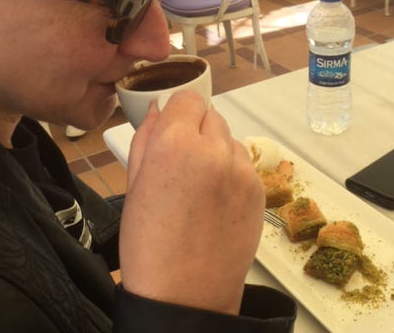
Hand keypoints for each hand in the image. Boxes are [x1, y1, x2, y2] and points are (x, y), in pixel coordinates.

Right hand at [119, 90, 264, 314]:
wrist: (186, 296)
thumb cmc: (150, 247)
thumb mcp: (134, 186)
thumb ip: (146, 138)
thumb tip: (157, 109)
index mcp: (175, 144)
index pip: (187, 98)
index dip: (177, 113)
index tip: (172, 130)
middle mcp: (214, 150)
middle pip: (210, 115)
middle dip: (196, 130)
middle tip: (181, 164)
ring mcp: (242, 170)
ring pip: (229, 139)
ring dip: (216, 150)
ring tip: (199, 188)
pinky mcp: (260, 190)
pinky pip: (245, 165)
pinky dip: (232, 173)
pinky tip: (216, 202)